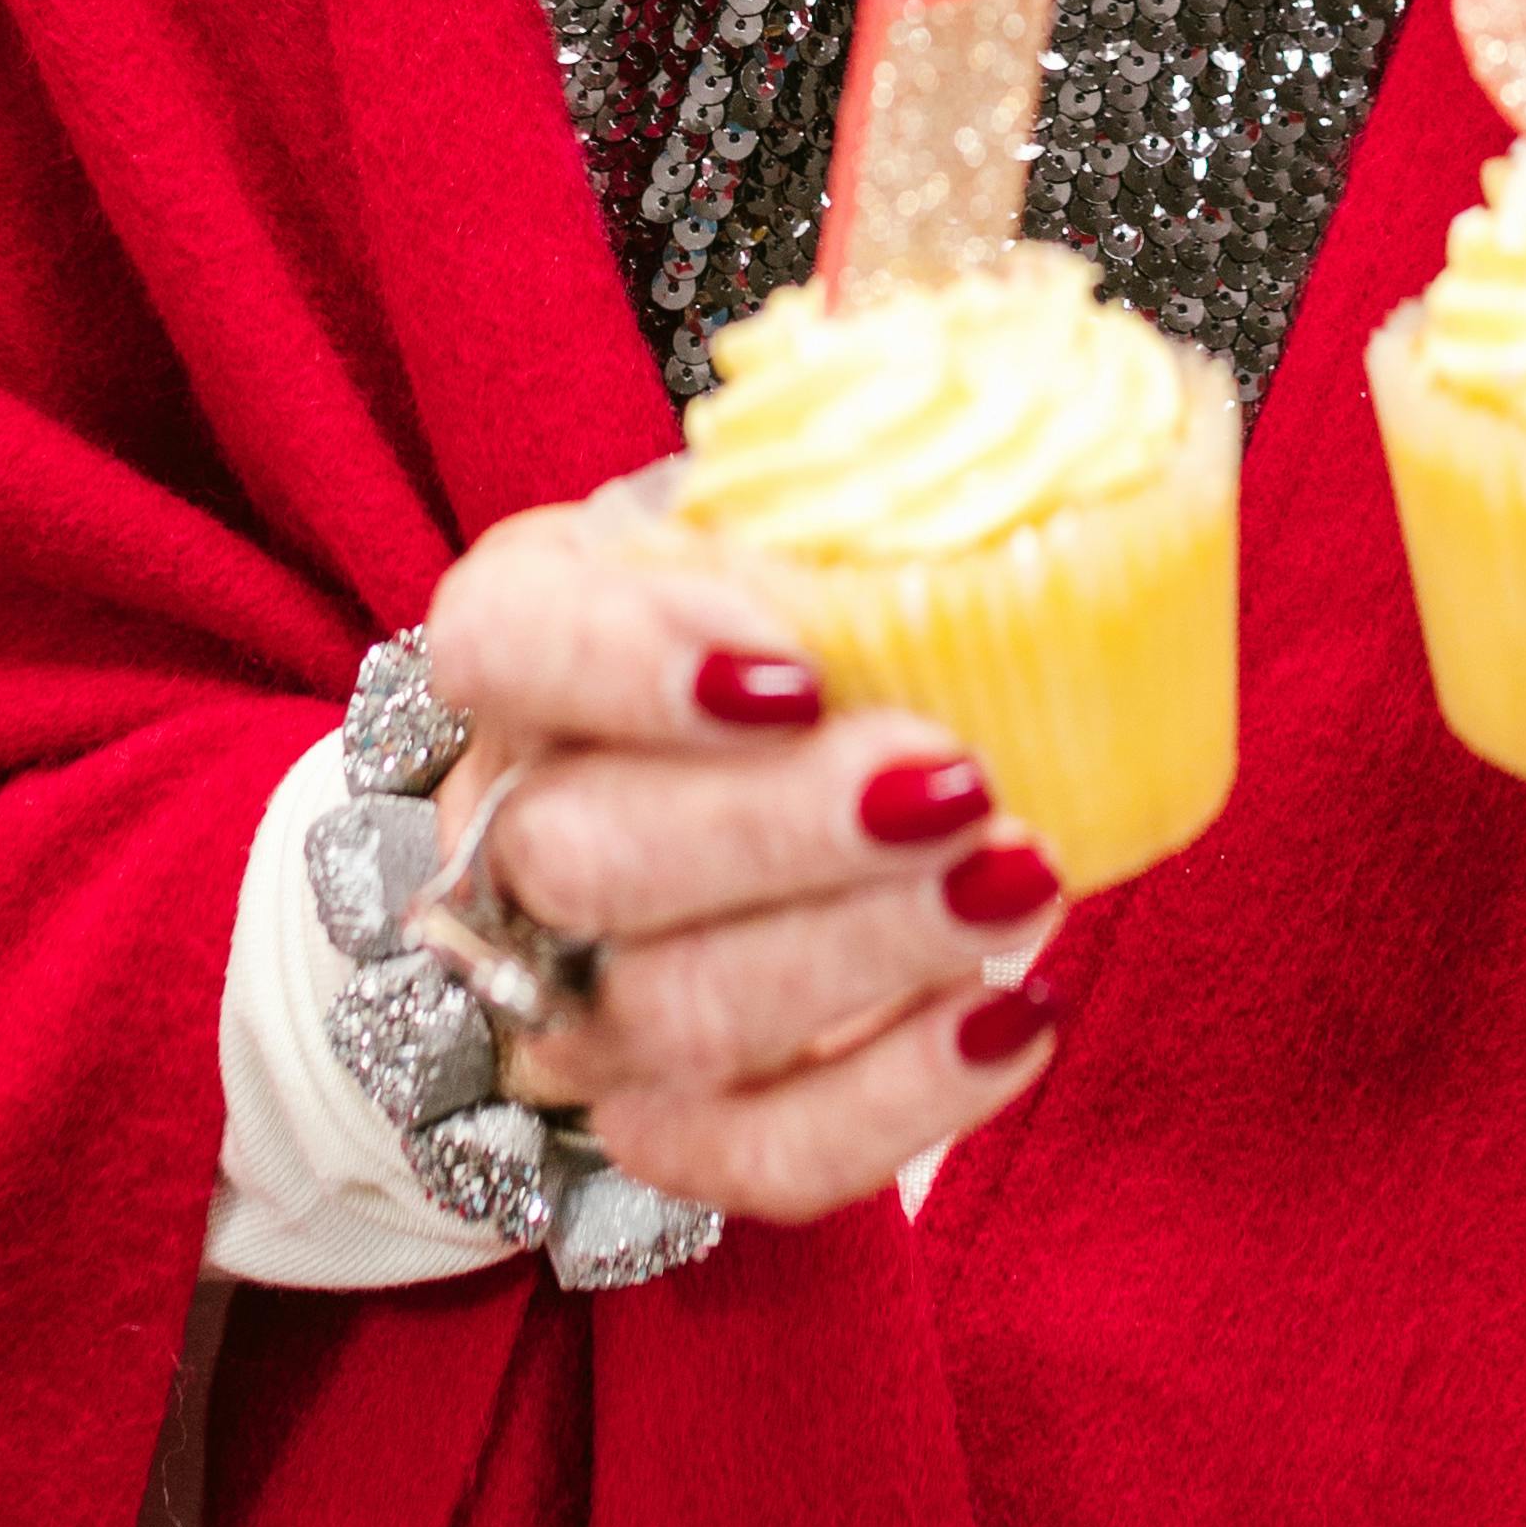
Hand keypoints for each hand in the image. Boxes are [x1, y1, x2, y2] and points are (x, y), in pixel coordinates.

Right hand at [415, 502, 1066, 1223]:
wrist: (686, 806)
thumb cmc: (749, 633)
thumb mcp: (754, 522)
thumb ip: (831, 466)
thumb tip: (948, 368)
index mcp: (517, 649)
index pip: (504, 646)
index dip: (630, 663)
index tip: (794, 665)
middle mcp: (509, 830)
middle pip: (586, 857)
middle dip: (781, 830)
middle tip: (957, 779)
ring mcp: (569, 1001)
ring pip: (671, 1014)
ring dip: (862, 955)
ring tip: (1020, 880)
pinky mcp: (661, 1129)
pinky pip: (752, 1158)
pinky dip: (892, 1102)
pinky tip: (1014, 1015)